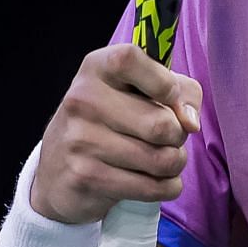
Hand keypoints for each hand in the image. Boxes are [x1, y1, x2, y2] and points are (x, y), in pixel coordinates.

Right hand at [28, 43, 202, 224]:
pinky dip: (167, 187)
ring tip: (163, 159)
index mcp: (96, 68)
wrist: (57, 170)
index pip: (130, 59)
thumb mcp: (138, 90)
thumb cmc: (111, 121)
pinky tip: (156, 181)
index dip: (163, 81)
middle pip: (160, 124)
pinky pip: (152, 187)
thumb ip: (179, 90)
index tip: (170, 97)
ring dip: (175, 163)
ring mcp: (81, 141)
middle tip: (169, 138)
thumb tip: (190, 122)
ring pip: (161, 160)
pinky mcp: (86, 177)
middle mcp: (82, 100)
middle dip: (178, 136)